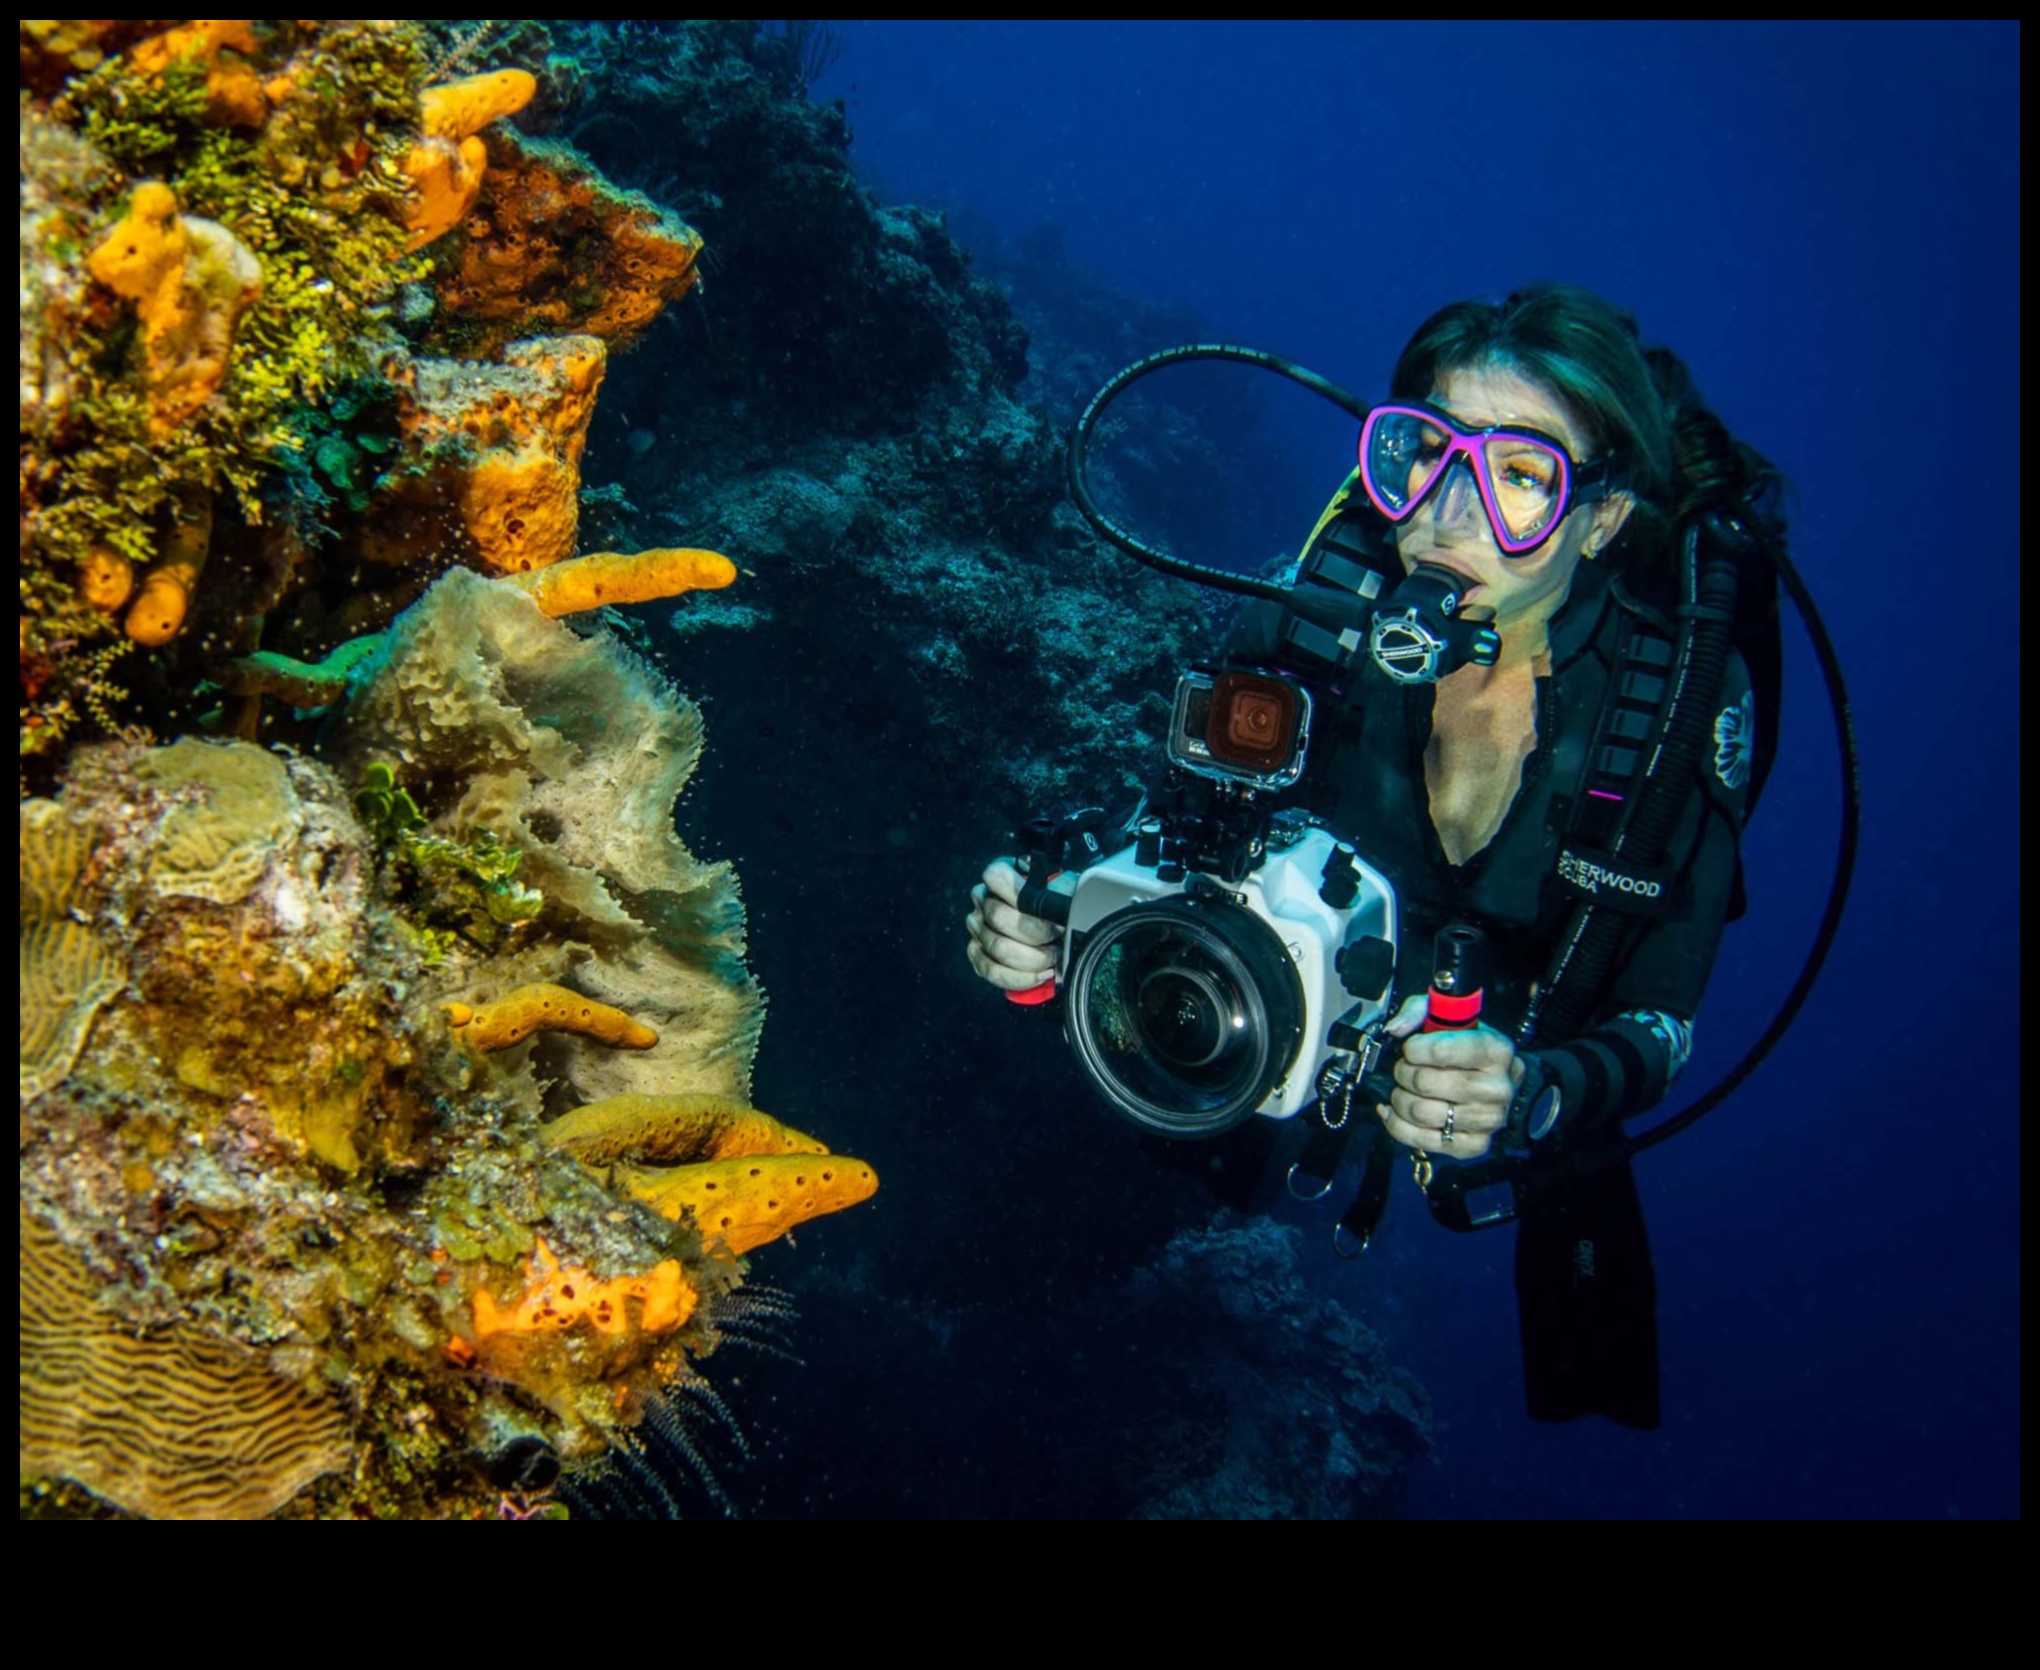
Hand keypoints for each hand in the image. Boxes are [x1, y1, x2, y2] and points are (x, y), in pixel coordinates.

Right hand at [965, 859, 1061, 992]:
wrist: (1058, 926)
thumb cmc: (1058, 904)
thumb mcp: (1064, 887)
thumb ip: (1061, 887)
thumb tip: (1068, 898)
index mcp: (999, 875)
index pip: (996, 877)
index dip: (1021, 894)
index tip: (1048, 910)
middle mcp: (983, 899)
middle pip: (999, 917)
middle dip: (1036, 934)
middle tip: (1058, 939)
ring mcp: (977, 928)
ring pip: (998, 948)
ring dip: (1033, 958)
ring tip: (1054, 958)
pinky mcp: (977, 954)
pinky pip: (992, 971)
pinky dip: (1020, 978)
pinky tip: (1040, 974)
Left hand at [1376, 993, 1524, 1161]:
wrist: (1495, 1081)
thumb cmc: (1465, 1045)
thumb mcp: (1446, 1016)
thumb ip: (1418, 1011)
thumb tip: (1396, 1029)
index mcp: (1496, 1050)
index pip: (1442, 1050)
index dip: (1414, 1048)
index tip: (1410, 1047)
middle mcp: (1497, 1088)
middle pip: (1425, 1083)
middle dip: (1403, 1073)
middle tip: (1404, 1068)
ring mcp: (1488, 1120)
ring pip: (1420, 1113)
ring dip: (1399, 1098)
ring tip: (1402, 1088)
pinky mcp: (1473, 1145)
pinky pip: (1420, 1140)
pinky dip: (1397, 1124)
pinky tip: (1394, 1110)